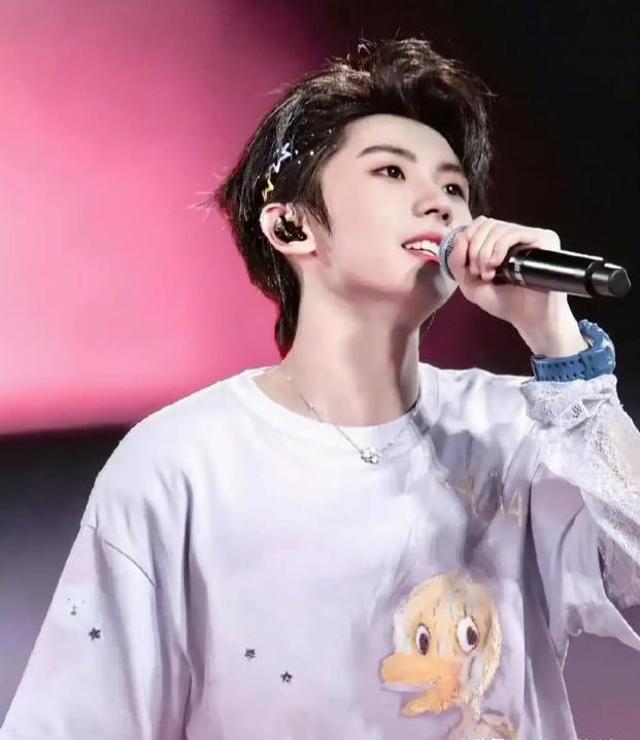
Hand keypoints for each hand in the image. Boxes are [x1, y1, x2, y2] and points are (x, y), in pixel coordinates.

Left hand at [446, 215, 572, 334]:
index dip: (468, 240)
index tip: (468, 267)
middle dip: (475, 249)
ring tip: (488, 274)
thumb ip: (457, 261)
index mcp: (499, 242)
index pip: (480, 224)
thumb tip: (460, 237)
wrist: (528, 319)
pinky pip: (516, 233)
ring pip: (499, 228)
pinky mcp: (545, 240)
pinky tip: (496, 265)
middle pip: (487, 224)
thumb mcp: (470, 283)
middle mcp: (516, 235)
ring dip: (485, 252)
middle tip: (477, 272)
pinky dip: (499, 247)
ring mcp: (531, 236)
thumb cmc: (504, 302)